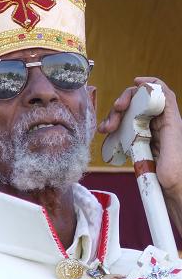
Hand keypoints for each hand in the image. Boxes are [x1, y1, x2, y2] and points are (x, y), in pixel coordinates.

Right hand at [98, 77, 181, 196]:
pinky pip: (123, 132)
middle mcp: (158, 124)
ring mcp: (147, 134)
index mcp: (170, 120)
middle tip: (114, 113)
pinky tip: (107, 136)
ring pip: (128, 117)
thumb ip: (169, 114)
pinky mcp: (139, 145)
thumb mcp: (174, 139)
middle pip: (139, 103)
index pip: (159, 93)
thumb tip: (159, 90)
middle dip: (123, 104)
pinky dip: (113, 131)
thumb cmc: (177, 173)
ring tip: (105, 128)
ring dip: (114, 118)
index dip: (148, 84)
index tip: (135, 82)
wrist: (173, 196)